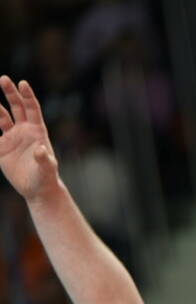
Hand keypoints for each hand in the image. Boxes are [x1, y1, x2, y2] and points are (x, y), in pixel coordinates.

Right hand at [0, 76, 60, 201]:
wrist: (37, 189)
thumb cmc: (46, 178)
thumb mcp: (48, 169)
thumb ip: (45, 159)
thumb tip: (41, 150)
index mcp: (37, 131)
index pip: (32, 109)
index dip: (27, 96)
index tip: (22, 83)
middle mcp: (24, 131)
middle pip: (17, 107)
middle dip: (10, 92)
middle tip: (4, 78)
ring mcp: (12, 138)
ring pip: (2, 117)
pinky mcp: (1, 148)